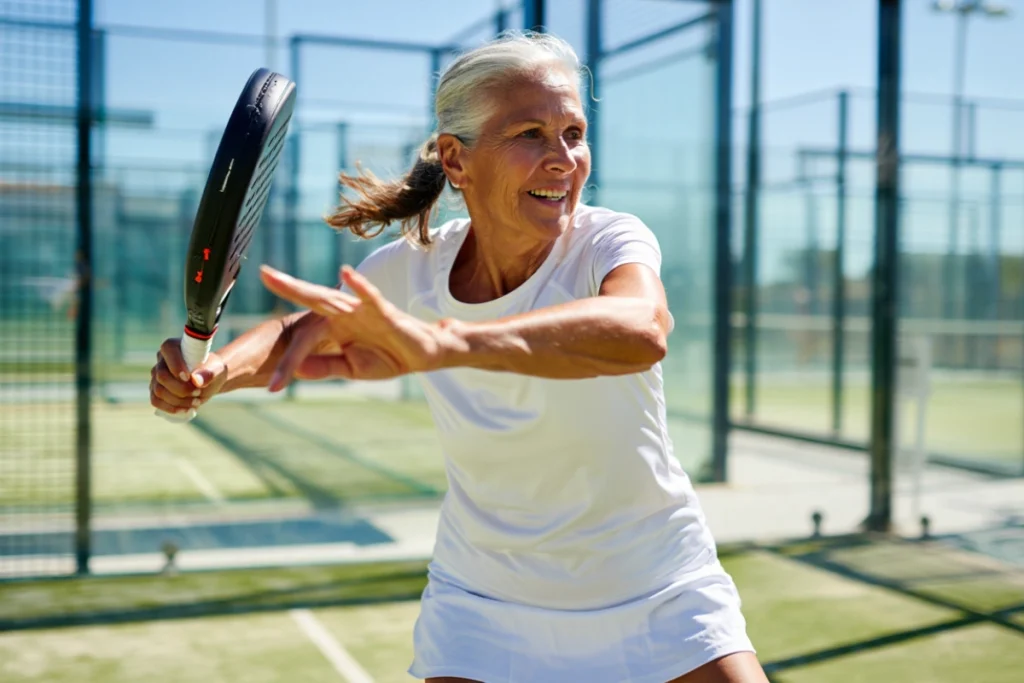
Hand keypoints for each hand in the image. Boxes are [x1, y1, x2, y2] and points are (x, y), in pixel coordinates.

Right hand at [150, 338, 227, 414]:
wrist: (210, 380)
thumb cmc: (212, 369)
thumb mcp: (217, 369)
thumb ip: (209, 373)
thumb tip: (196, 380)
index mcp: (173, 346)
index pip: (168, 350)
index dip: (176, 365)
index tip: (189, 378)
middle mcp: (161, 360)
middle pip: (161, 376)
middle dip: (181, 389)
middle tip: (198, 393)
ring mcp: (156, 376)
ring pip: (159, 391)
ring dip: (178, 401)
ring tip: (196, 402)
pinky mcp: (157, 390)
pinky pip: (155, 400)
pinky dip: (170, 408)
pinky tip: (185, 410)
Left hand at [259, 265, 450, 389]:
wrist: (422, 356)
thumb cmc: (386, 357)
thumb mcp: (351, 368)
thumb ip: (325, 366)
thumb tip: (297, 370)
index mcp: (333, 327)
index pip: (304, 342)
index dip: (288, 363)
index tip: (274, 387)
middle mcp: (344, 313)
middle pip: (311, 300)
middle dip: (286, 287)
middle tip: (262, 274)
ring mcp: (362, 310)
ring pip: (331, 296)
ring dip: (306, 287)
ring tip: (281, 277)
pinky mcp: (384, 312)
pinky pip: (370, 297)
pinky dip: (359, 285)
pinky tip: (346, 273)